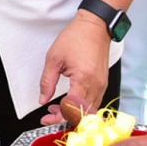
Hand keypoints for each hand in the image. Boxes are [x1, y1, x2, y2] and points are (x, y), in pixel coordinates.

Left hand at [39, 11, 110, 125]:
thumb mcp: (54, 58)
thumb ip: (47, 81)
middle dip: (65, 118)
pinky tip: (69, 102)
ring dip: (74, 114)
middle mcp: (96, 85)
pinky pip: (94, 102)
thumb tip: (42, 99)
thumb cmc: (76, 38)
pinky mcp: (103, 83)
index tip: (46, 119)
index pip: (71, 108)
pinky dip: (82, 107)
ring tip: (57, 109)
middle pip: (82, 114)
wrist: (95, 26)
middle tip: (50, 115)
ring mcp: (102, 85)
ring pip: (90, 111)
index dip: (58, 117)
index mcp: (83, 79)